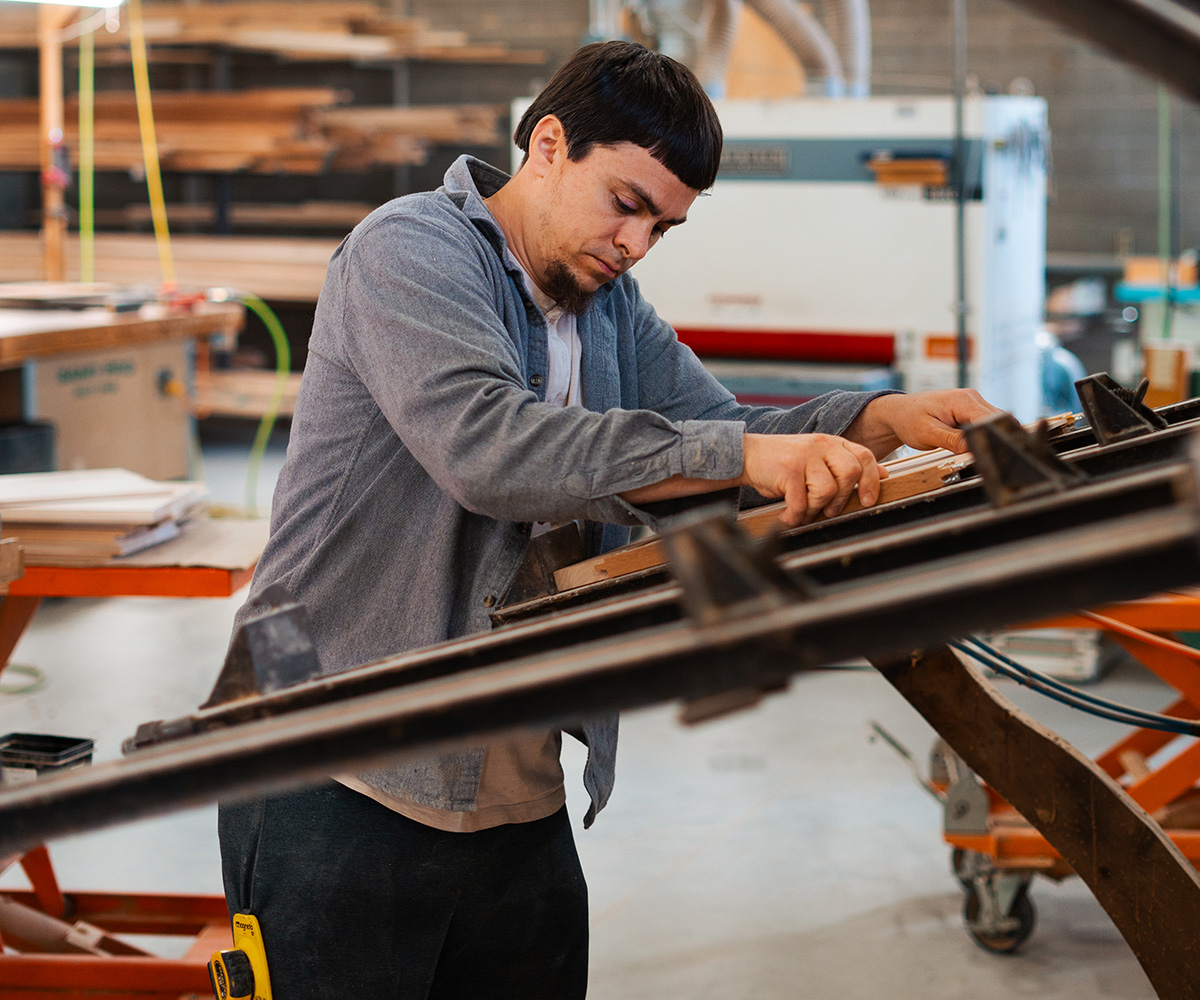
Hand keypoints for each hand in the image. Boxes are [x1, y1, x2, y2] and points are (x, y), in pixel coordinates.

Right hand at [741, 433, 887, 527]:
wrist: (746, 455)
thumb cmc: (783, 462)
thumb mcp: (818, 458)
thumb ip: (846, 464)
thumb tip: (884, 473)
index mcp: (832, 442)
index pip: (864, 457)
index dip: (872, 481)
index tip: (868, 501)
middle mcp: (821, 445)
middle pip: (850, 473)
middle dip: (842, 499)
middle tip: (828, 510)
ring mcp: (804, 456)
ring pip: (827, 491)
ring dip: (814, 509)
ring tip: (802, 511)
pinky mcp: (788, 469)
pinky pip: (801, 503)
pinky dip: (794, 516)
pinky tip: (786, 516)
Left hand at [847, 389, 1003, 456]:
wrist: (899, 413)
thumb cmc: (909, 420)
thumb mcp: (928, 434)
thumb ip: (952, 440)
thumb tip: (973, 447)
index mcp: (963, 400)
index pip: (990, 420)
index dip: (995, 438)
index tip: (993, 454)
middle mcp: (972, 398)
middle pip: (997, 421)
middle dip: (995, 439)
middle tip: (986, 458)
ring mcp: (973, 403)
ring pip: (994, 423)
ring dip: (989, 437)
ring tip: (977, 452)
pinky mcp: (971, 411)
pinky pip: (985, 424)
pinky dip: (983, 436)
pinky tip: (974, 446)